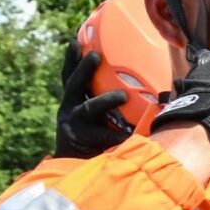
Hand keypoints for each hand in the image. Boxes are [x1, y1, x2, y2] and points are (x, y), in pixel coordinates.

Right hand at [54, 45, 132, 160]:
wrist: (78, 169)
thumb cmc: (94, 140)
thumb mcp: (97, 118)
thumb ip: (110, 104)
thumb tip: (140, 88)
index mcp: (72, 102)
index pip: (69, 76)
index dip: (71, 59)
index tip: (74, 39)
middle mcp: (69, 110)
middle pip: (73, 84)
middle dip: (84, 69)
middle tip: (95, 55)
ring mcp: (74, 126)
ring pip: (89, 108)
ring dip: (106, 99)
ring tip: (122, 95)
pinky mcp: (83, 142)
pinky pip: (105, 135)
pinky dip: (120, 134)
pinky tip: (133, 134)